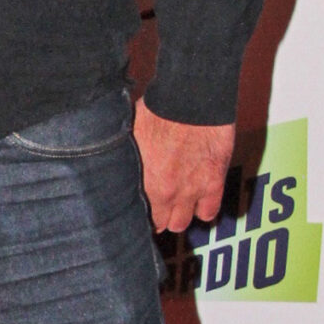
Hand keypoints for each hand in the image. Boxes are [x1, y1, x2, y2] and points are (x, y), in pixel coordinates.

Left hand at [134, 102, 233, 233]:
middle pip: (158, 223)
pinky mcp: (212, 184)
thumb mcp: (127, 137)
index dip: (136, 213)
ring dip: (178, 215)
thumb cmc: (156, 111)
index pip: (133, 215)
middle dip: (156, 216)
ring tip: (176, 205)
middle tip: (157, 207)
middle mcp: (163, 192)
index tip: (136, 210)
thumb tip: (111, 165)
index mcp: (138, 181)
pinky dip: (203, 209)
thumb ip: (123, 160)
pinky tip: (198, 201)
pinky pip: (208, 213)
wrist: (191, 100)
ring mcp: (189, 191)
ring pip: (181, 223)